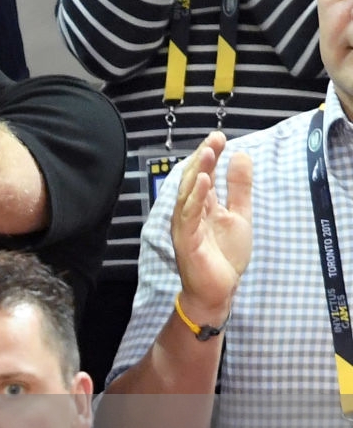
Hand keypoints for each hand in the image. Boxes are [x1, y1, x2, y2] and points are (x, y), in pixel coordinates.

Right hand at [170, 132, 252, 328]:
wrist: (219, 290)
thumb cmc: (225, 256)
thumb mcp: (239, 215)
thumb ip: (239, 188)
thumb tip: (241, 155)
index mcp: (201, 205)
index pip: (202, 174)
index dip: (209, 156)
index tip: (220, 137)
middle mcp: (188, 212)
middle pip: (192, 180)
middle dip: (202, 158)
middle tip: (214, 139)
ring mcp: (185, 226)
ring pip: (188, 194)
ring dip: (197, 172)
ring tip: (208, 154)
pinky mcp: (186, 240)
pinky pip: (189, 215)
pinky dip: (195, 198)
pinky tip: (204, 182)